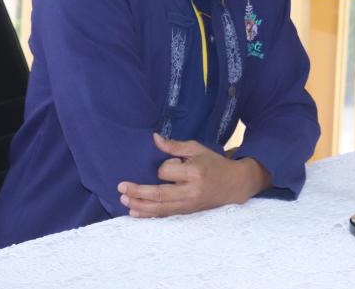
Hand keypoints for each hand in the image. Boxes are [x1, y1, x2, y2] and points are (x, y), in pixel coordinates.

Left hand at [117, 133, 271, 217]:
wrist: (233, 184)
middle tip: (121, 188)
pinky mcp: (187, 212)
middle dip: (138, 192)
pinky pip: (164, 215)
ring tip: (124, 200)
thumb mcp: (197, 149)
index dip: (164, 167)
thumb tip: (154, 138)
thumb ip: (175, 146)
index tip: (170, 162)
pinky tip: (135, 213)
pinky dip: (148, 215)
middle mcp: (191, 191)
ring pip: (159, 208)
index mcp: (194, 172)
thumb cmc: (213, 164)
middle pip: (159, 195)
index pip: (167, 172)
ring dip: (139, 205)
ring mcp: (189, 204)